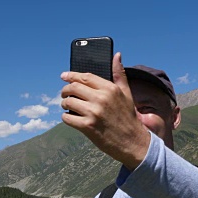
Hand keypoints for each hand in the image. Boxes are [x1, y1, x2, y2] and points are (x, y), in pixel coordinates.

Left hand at [60, 52, 150, 170]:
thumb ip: (119, 74)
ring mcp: (93, 113)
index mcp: (110, 88)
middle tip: (64, 94)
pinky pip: (67, 118)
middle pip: (73, 87)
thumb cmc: (128, 117)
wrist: (133, 142)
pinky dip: (66, 117)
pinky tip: (70, 118)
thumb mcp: (127, 93)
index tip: (64, 76)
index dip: (72, 75)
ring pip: (68, 102)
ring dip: (64, 103)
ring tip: (67, 106)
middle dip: (65, 90)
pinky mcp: (87, 127)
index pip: (85, 77)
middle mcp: (101, 98)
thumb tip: (117, 55)